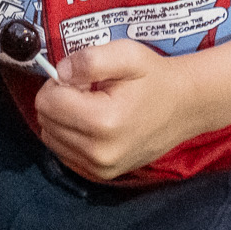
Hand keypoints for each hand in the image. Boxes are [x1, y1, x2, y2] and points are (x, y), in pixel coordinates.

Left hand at [31, 36, 209, 181]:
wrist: (184, 107)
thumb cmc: (155, 78)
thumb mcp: (127, 54)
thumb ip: (89, 59)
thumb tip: (59, 72)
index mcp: (103, 121)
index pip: (47, 102)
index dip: (58, 82)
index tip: (81, 78)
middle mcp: (99, 152)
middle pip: (45, 120)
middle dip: (59, 100)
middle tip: (87, 90)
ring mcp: (100, 168)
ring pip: (50, 137)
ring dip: (62, 118)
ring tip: (91, 106)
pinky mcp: (100, 175)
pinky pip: (63, 152)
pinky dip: (69, 135)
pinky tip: (92, 123)